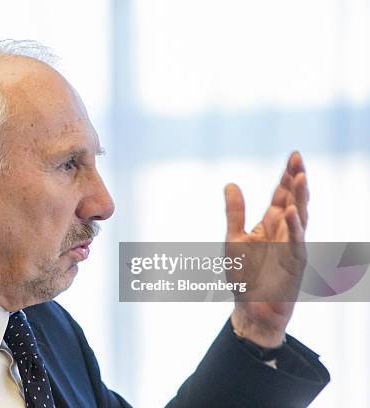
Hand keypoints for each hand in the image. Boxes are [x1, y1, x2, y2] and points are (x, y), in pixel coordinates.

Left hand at [225, 152, 308, 347]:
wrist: (250, 308)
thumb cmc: (243, 275)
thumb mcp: (233, 238)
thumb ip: (234, 212)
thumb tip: (230, 183)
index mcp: (269, 224)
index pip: (281, 195)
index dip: (286, 176)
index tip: (294, 155)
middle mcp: (283, 232)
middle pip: (293, 200)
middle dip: (296, 180)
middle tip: (298, 158)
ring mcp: (291, 247)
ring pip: (299, 217)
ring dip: (299, 197)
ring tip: (300, 176)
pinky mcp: (294, 264)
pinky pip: (295, 243)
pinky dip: (293, 227)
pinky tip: (291, 211)